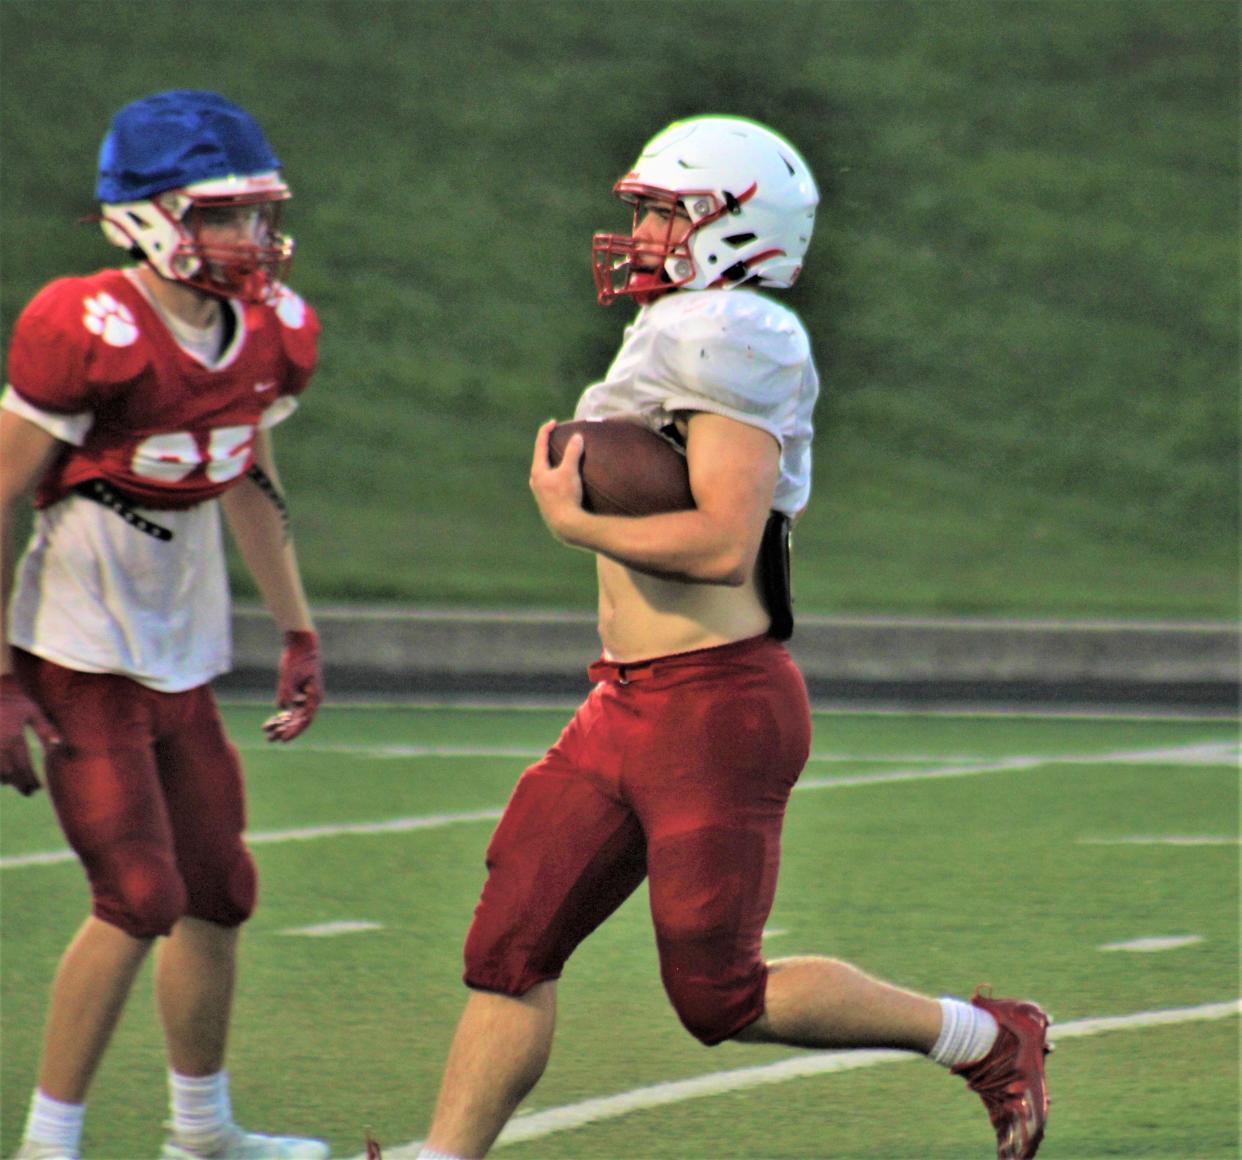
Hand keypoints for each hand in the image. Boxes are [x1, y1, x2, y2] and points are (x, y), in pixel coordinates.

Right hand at [0, 673, 60, 795]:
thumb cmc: (11, 700)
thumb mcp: (30, 709)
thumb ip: (45, 726)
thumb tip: (59, 743)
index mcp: (14, 738)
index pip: (24, 767)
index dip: (31, 780)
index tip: (39, 787)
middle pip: (10, 773)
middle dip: (21, 784)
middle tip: (30, 792)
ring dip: (7, 781)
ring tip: (16, 786)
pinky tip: (2, 777)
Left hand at [262, 630, 322, 741]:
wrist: (301, 643)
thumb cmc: (297, 658)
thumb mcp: (289, 674)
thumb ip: (286, 691)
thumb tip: (282, 708)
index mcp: (314, 695)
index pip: (305, 719)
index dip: (294, 730)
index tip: (283, 739)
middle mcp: (311, 699)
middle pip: (299, 720)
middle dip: (285, 730)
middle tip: (270, 739)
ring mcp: (305, 696)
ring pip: (294, 716)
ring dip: (281, 724)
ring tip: (267, 733)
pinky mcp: (299, 692)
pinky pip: (290, 709)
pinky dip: (281, 715)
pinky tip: (270, 722)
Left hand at [529, 419, 585, 540]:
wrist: (565, 525)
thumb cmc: (566, 496)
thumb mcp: (570, 472)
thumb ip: (573, 453)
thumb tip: (577, 437)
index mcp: (538, 471)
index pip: (540, 445)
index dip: (546, 431)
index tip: (554, 422)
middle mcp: (535, 481)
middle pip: (540, 458)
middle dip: (548, 447)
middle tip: (556, 437)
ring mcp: (540, 493)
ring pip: (544, 472)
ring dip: (551, 462)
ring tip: (560, 457)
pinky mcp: (547, 502)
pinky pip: (549, 482)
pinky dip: (555, 474)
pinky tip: (562, 479)